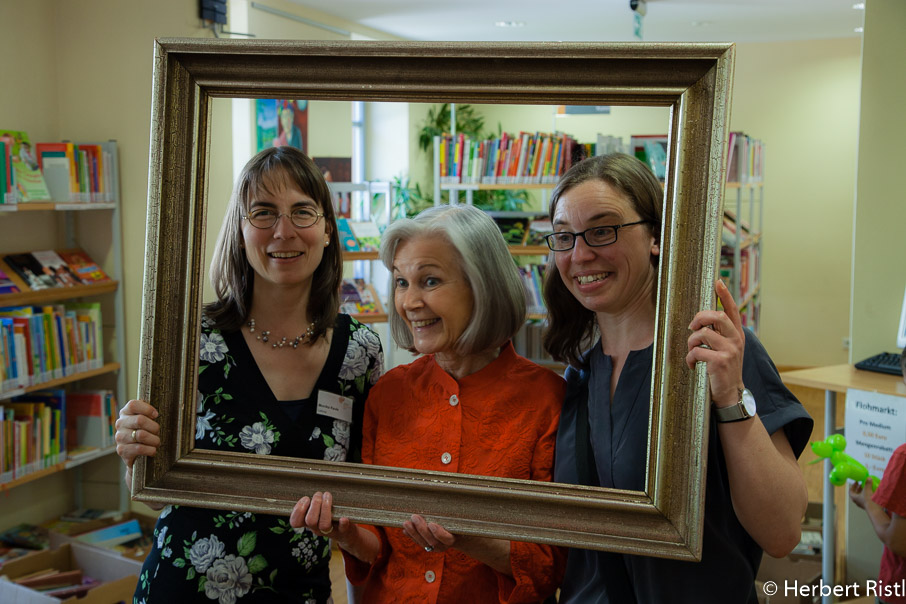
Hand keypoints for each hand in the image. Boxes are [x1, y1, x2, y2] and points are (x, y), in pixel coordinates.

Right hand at [115, 399, 160, 470]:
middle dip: (154, 427)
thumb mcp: (146, 420)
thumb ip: (148, 412)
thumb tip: (157, 411)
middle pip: (140, 420)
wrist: (137, 455)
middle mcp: (120, 423)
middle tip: (158, 432)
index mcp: (125, 412)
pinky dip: (150, 450)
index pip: (133, 405)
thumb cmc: (145, 433)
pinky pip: (139, 448)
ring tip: (157, 442)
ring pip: (141, 435)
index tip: (156, 415)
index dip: (147, 409)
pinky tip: (153, 450)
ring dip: (154, 440)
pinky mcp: (121, 450)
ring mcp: (120, 437)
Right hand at [290, 492, 357, 542]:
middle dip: (315, 504)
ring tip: (327, 495)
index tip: (305, 499)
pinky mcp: (343, 531)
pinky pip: (342, 529)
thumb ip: (310, 503)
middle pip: (310, 521)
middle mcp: (316, 529)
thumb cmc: (327, 516)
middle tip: (319, 494)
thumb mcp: (316, 511)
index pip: (295, 522)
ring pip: (323, 524)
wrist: (345, 532)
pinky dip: (342, 523)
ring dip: (326, 507)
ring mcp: (329, 531)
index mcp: (308, 523)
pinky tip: (343, 518)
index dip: (297, 511)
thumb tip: (306, 489)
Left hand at [403, 514, 455, 552]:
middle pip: (432, 541)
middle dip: (422, 529)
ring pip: (423, 543)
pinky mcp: (427, 547)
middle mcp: (444, 546)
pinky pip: (418, 543)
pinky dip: (411, 536)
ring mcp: (435, 548)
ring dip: (413, 533)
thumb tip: (450, 499)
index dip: (438, 533)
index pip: (446, 538)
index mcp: (453, 539)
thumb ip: (452, 515)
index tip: (431, 524)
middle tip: (414, 517)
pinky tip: (405, 530)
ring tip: (406, 523)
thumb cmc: (457, 523)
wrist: (457, 535)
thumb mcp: (457, 520)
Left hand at [686, 280, 745, 407]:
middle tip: (692, 326)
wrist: (730, 392)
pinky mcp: (720, 361)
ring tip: (692, 351)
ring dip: (691, 342)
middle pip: (716, 316)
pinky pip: (697, 351)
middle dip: (699, 318)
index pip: (732, 310)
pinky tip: (692, 365)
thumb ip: (719, 333)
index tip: (718, 282)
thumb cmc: (723, 368)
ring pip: (702, 334)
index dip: (725, 295)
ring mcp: (730, 350)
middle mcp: (736, 339)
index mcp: (737, 333)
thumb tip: (702, 319)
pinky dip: (689, 358)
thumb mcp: (726, 348)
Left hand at [849, 479, 874, 509]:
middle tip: (862, 484)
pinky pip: (866, 499)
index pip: (850, 491)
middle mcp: (857, 501)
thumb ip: (867, 483)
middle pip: (856, 493)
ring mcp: (862, 504)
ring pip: (861, 496)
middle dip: (859, 488)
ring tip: (867, 487)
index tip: (856, 482)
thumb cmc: (868, 499)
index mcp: (854, 497)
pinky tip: (871, 492)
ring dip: (863, 491)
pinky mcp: (867, 505)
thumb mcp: (867, 489)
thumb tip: (868, 478)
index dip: (853, 486)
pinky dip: (867, 495)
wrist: (874, 509)